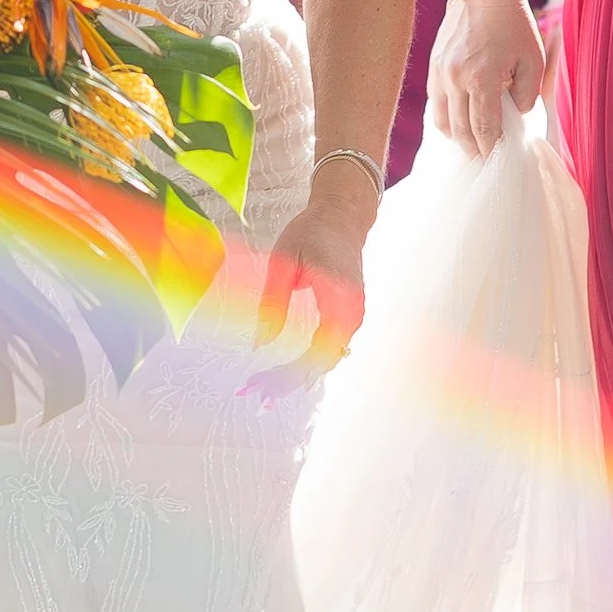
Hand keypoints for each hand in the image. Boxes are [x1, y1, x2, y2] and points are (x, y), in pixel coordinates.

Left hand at [254, 187, 371, 385]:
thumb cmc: (310, 233)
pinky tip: (286, 372)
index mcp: (337, 296)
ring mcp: (355, 314)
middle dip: (290, 381)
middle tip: (257, 393)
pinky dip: (308, 362)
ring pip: (328, 357)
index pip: (318, 349)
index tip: (263, 384)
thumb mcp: (283, 263)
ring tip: (266, 388)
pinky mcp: (350, 316)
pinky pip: (331, 347)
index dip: (291, 373)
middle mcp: (352, 311)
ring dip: (298, 374)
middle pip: (323, 360)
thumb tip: (260, 345)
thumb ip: (273, 304)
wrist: (342, 218)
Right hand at [427, 0, 543, 155]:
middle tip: (486, 160)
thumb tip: (515, 116)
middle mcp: (456, 78)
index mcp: (482, 77)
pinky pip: (436, 105)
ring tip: (472, 146)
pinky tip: (460, 124)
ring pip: (443, 122)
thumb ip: (527, 93)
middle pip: (461, 131)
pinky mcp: (433, 68)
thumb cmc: (513, 22)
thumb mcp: (533, 58)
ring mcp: (440, 74)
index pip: (484, 128)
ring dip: (458, 138)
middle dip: (475, 149)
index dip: (491, 149)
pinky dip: (446, 120)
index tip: (498, 160)